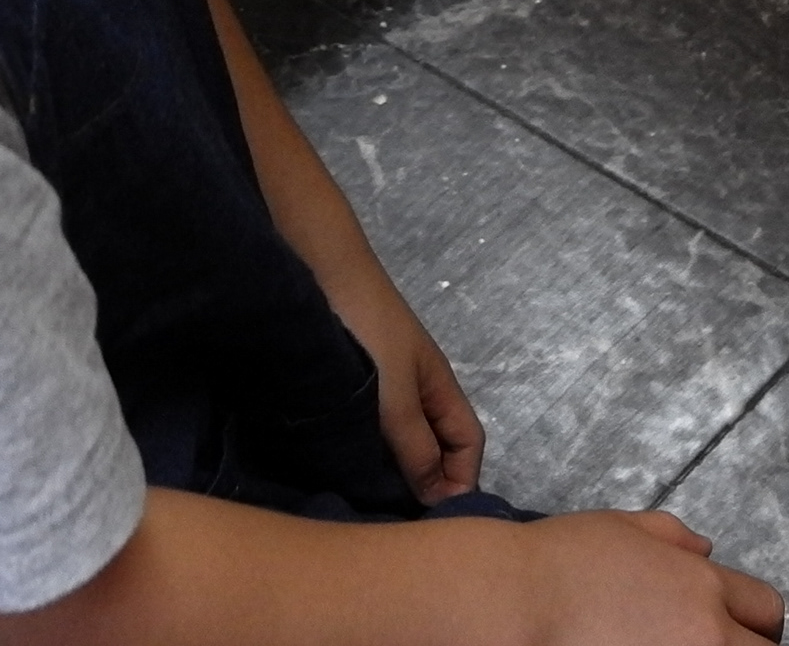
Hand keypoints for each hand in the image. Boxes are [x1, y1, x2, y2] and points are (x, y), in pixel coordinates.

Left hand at [336, 274, 485, 503]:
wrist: (320, 270)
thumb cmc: (366, 327)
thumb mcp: (396, 392)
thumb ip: (415, 444)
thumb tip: (438, 498)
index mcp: (439, 389)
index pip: (467, 445)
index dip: (459, 481)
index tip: (429, 517)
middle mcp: (416, 391)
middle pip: (435, 446)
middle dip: (423, 482)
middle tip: (393, 518)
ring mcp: (383, 387)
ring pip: (399, 439)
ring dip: (389, 468)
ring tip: (365, 501)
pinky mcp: (352, 385)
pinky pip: (369, 427)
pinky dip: (363, 450)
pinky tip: (340, 467)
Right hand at [516, 512, 783, 645]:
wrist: (514, 605)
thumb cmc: (556, 565)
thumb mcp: (619, 528)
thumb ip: (670, 536)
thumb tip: (702, 550)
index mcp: (701, 585)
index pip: (766, 608)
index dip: (752, 617)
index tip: (736, 625)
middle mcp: (705, 633)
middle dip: (746, 645)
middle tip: (713, 643)